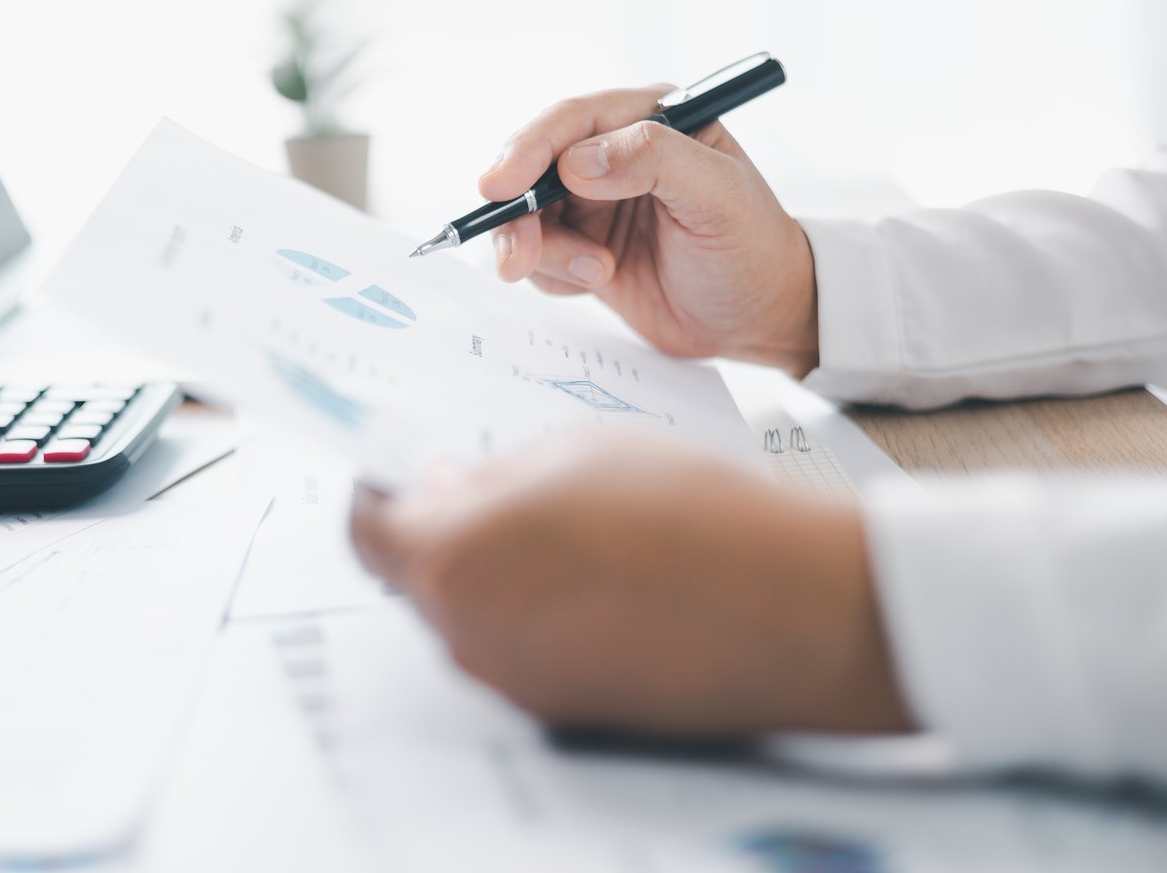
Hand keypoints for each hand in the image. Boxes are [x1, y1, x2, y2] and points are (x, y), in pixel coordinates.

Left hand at [351, 433, 913, 736]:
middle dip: (453, 535)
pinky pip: (527, 653)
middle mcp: (468, 637)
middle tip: (514, 496)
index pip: (369, 533)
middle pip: (424, 579)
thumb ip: (488, 476)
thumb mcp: (574, 451)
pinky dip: (545, 618)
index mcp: (454, 560)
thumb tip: (445, 490)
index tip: (408, 478)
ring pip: (477, 617)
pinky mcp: (567, 714)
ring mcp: (516, 686)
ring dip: (503, 578)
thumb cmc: (687, 509)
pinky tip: (611, 586)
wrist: (797, 608)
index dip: (383, 498)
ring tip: (582, 538)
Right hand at [481, 87, 818, 375]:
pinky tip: (599, 282)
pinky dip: (553, 274)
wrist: (758, 317)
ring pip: (526, 215)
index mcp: (649, 118)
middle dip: (518, 212)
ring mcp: (592, 202)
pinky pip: (537, 255)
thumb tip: (576, 163)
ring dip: (543, 251)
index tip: (500, 186)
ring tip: (597, 275)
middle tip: (516, 257)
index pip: (572, 120)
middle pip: (532, 166)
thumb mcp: (718, 196)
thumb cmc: (752, 248)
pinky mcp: (581, 246)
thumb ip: (653, 161)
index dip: (528, 149)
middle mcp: (613, 153)